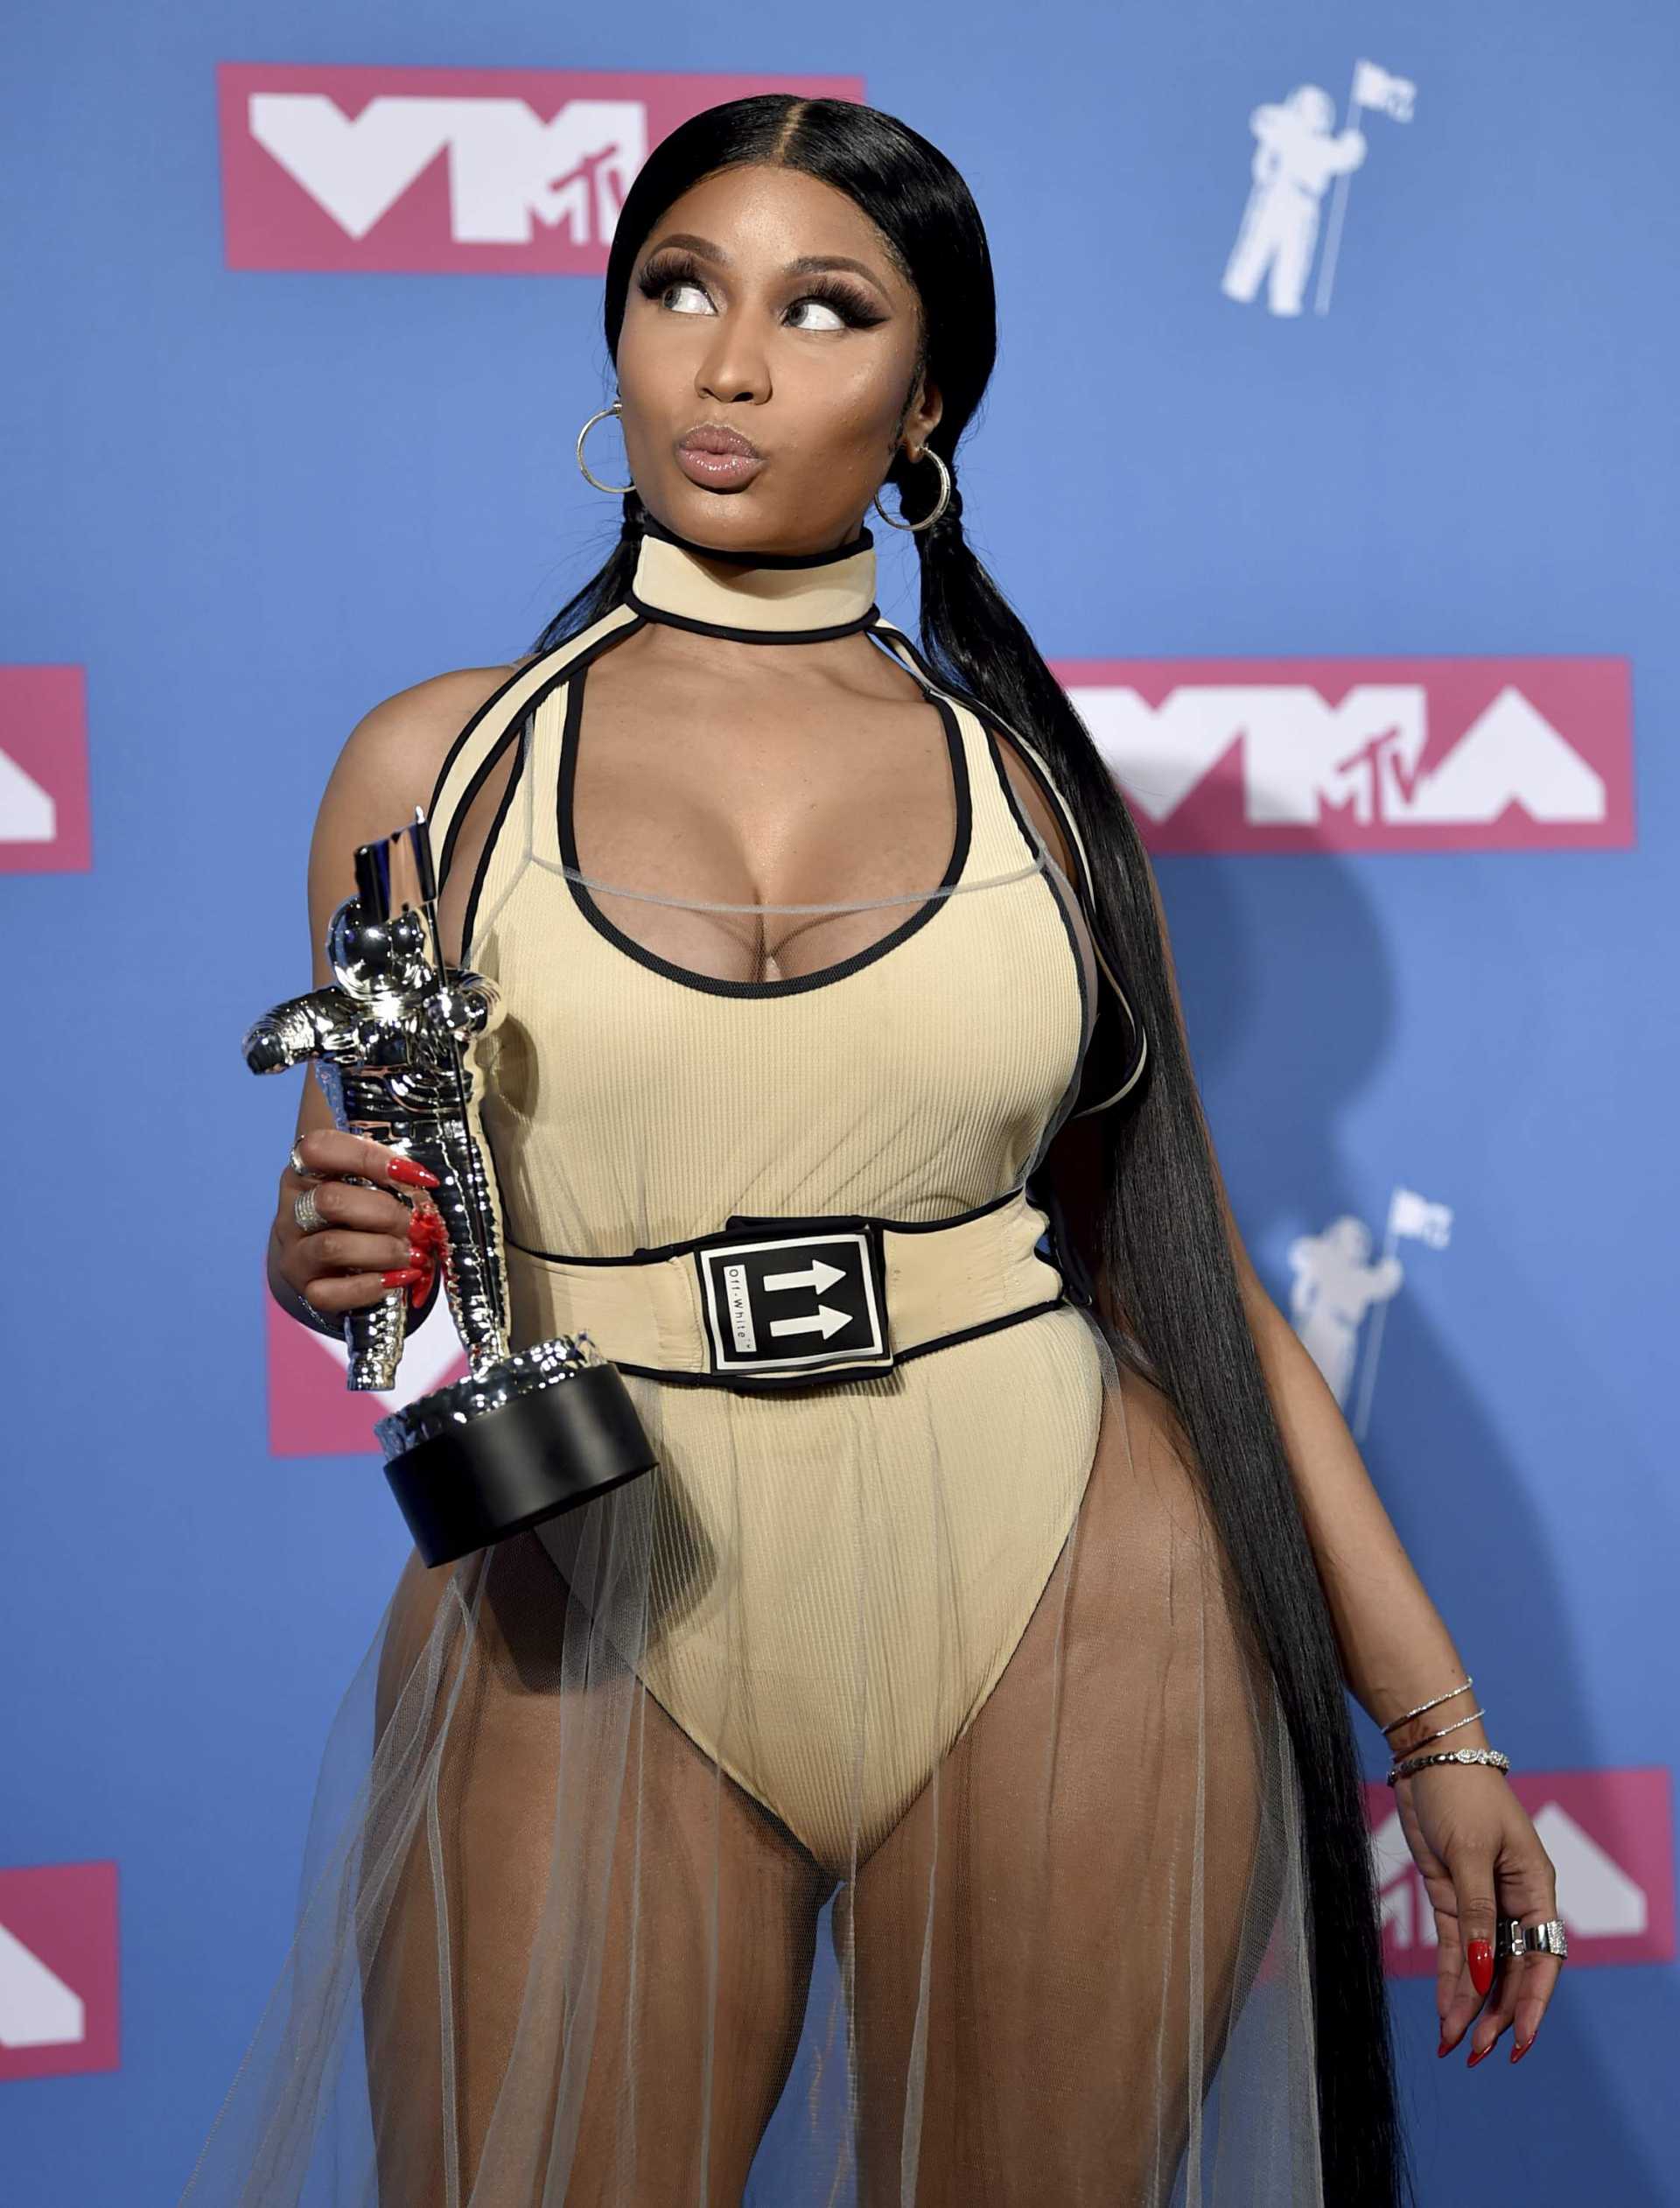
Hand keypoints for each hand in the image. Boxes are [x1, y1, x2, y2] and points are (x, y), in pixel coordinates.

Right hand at [276, 1130, 444, 1315]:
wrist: (335, 1263)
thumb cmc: (364, 1211)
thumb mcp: (371, 1181)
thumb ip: (390, 1170)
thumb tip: (427, 1179)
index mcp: (306, 1170)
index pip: (318, 1148)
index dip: (369, 1157)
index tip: (417, 1174)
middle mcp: (293, 1208)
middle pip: (329, 1200)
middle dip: (385, 1213)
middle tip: (416, 1224)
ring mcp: (295, 1250)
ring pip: (332, 1247)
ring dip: (384, 1250)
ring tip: (413, 1254)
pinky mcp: (305, 1288)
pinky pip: (331, 1293)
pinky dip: (372, 1286)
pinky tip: (399, 1278)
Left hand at [1391, 1763, 1562, 2066]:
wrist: (1429, 1759)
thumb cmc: (1462, 1795)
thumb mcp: (1471, 1853)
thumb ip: (1477, 1915)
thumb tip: (1484, 1975)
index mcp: (1536, 1890)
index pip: (1543, 1960)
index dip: (1533, 2003)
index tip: (1521, 2042)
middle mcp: (1514, 1902)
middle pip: (1511, 1972)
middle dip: (1496, 2015)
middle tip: (1475, 2053)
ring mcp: (1483, 1902)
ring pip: (1483, 1968)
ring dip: (1470, 2006)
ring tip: (1454, 2046)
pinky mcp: (1452, 1896)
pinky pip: (1457, 1949)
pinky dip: (1451, 1979)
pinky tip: (1444, 2011)